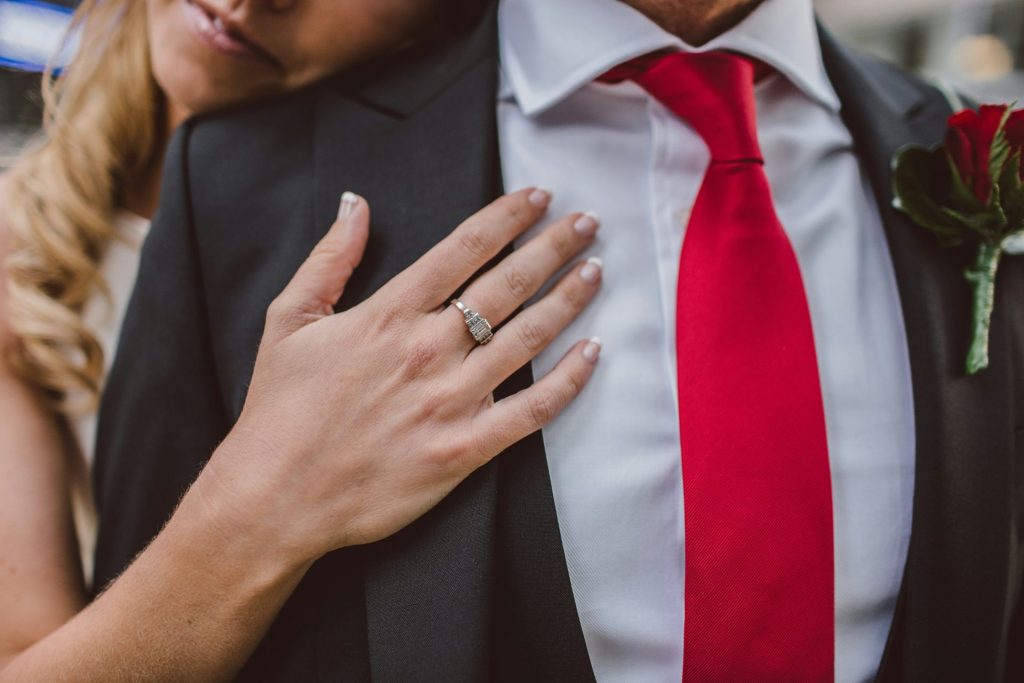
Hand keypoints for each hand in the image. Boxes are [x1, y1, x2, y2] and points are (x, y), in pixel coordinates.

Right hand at [206, 188, 602, 563]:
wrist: (276, 497)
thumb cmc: (280, 410)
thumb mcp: (288, 320)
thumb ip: (328, 259)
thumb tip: (354, 204)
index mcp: (388, 314)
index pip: (464, 248)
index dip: (507, 216)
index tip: (538, 197)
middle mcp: (428, 349)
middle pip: (507, 284)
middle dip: (553, 246)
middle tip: (587, 223)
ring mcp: (450, 400)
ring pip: (528, 338)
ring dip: (568, 299)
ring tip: (595, 271)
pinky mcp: (465, 449)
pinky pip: (531, 410)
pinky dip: (569, 381)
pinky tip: (593, 352)